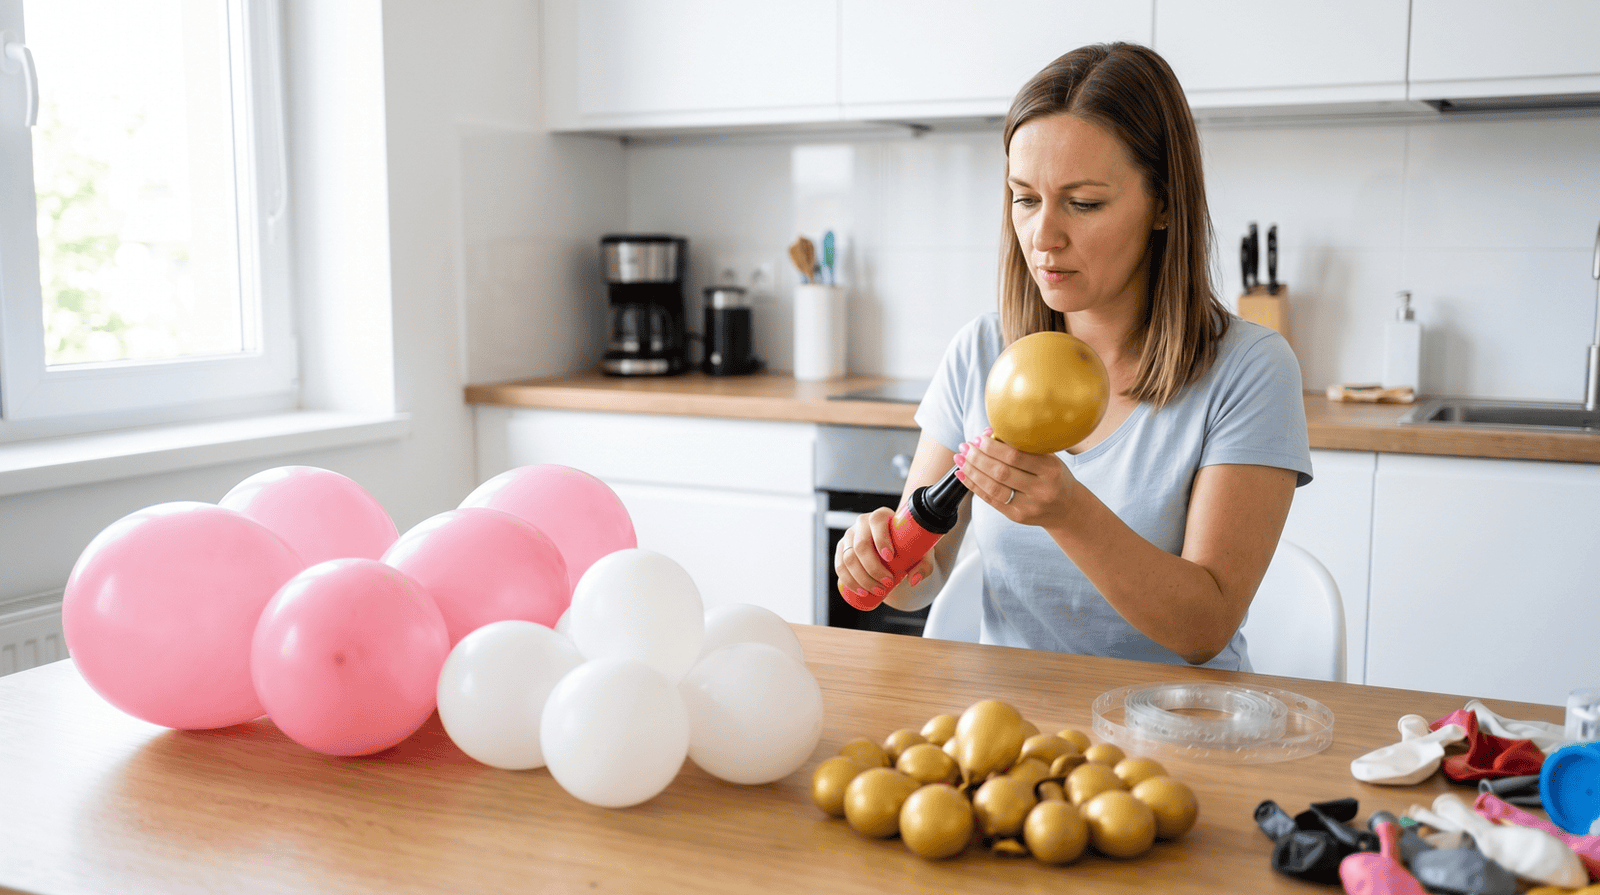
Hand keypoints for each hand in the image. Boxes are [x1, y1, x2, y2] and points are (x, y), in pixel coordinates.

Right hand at [834, 507, 932, 609]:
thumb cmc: (909, 547)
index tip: (890, 558)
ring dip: (861, 579)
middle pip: (861, 545)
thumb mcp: (921, 554)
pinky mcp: (842, 549)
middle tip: (887, 583)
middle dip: (873, 568)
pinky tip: (861, 591)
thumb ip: (924, 566)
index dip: (881, 539)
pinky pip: (840, 566)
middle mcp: (862, 522)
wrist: (896, 549)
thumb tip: (913, 580)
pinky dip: (849, 581)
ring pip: (848, 558)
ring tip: (877, 591)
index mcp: (881, 516)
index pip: (876, 522)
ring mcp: (849, 536)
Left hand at [953, 428, 1081, 527]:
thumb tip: (988, 433)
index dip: (993, 446)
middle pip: (1001, 472)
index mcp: (1051, 470)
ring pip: (993, 488)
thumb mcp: (1049, 459)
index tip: (979, 437)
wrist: (1067, 509)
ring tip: (960, 459)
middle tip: (966, 446)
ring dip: (972, 471)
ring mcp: (1028, 506)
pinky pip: (990, 500)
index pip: (1015, 456)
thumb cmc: (1055, 477)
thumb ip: (1024, 447)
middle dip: (978, 457)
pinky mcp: (1017, 516)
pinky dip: (974, 486)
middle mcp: (1041, 490)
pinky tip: (962, 474)